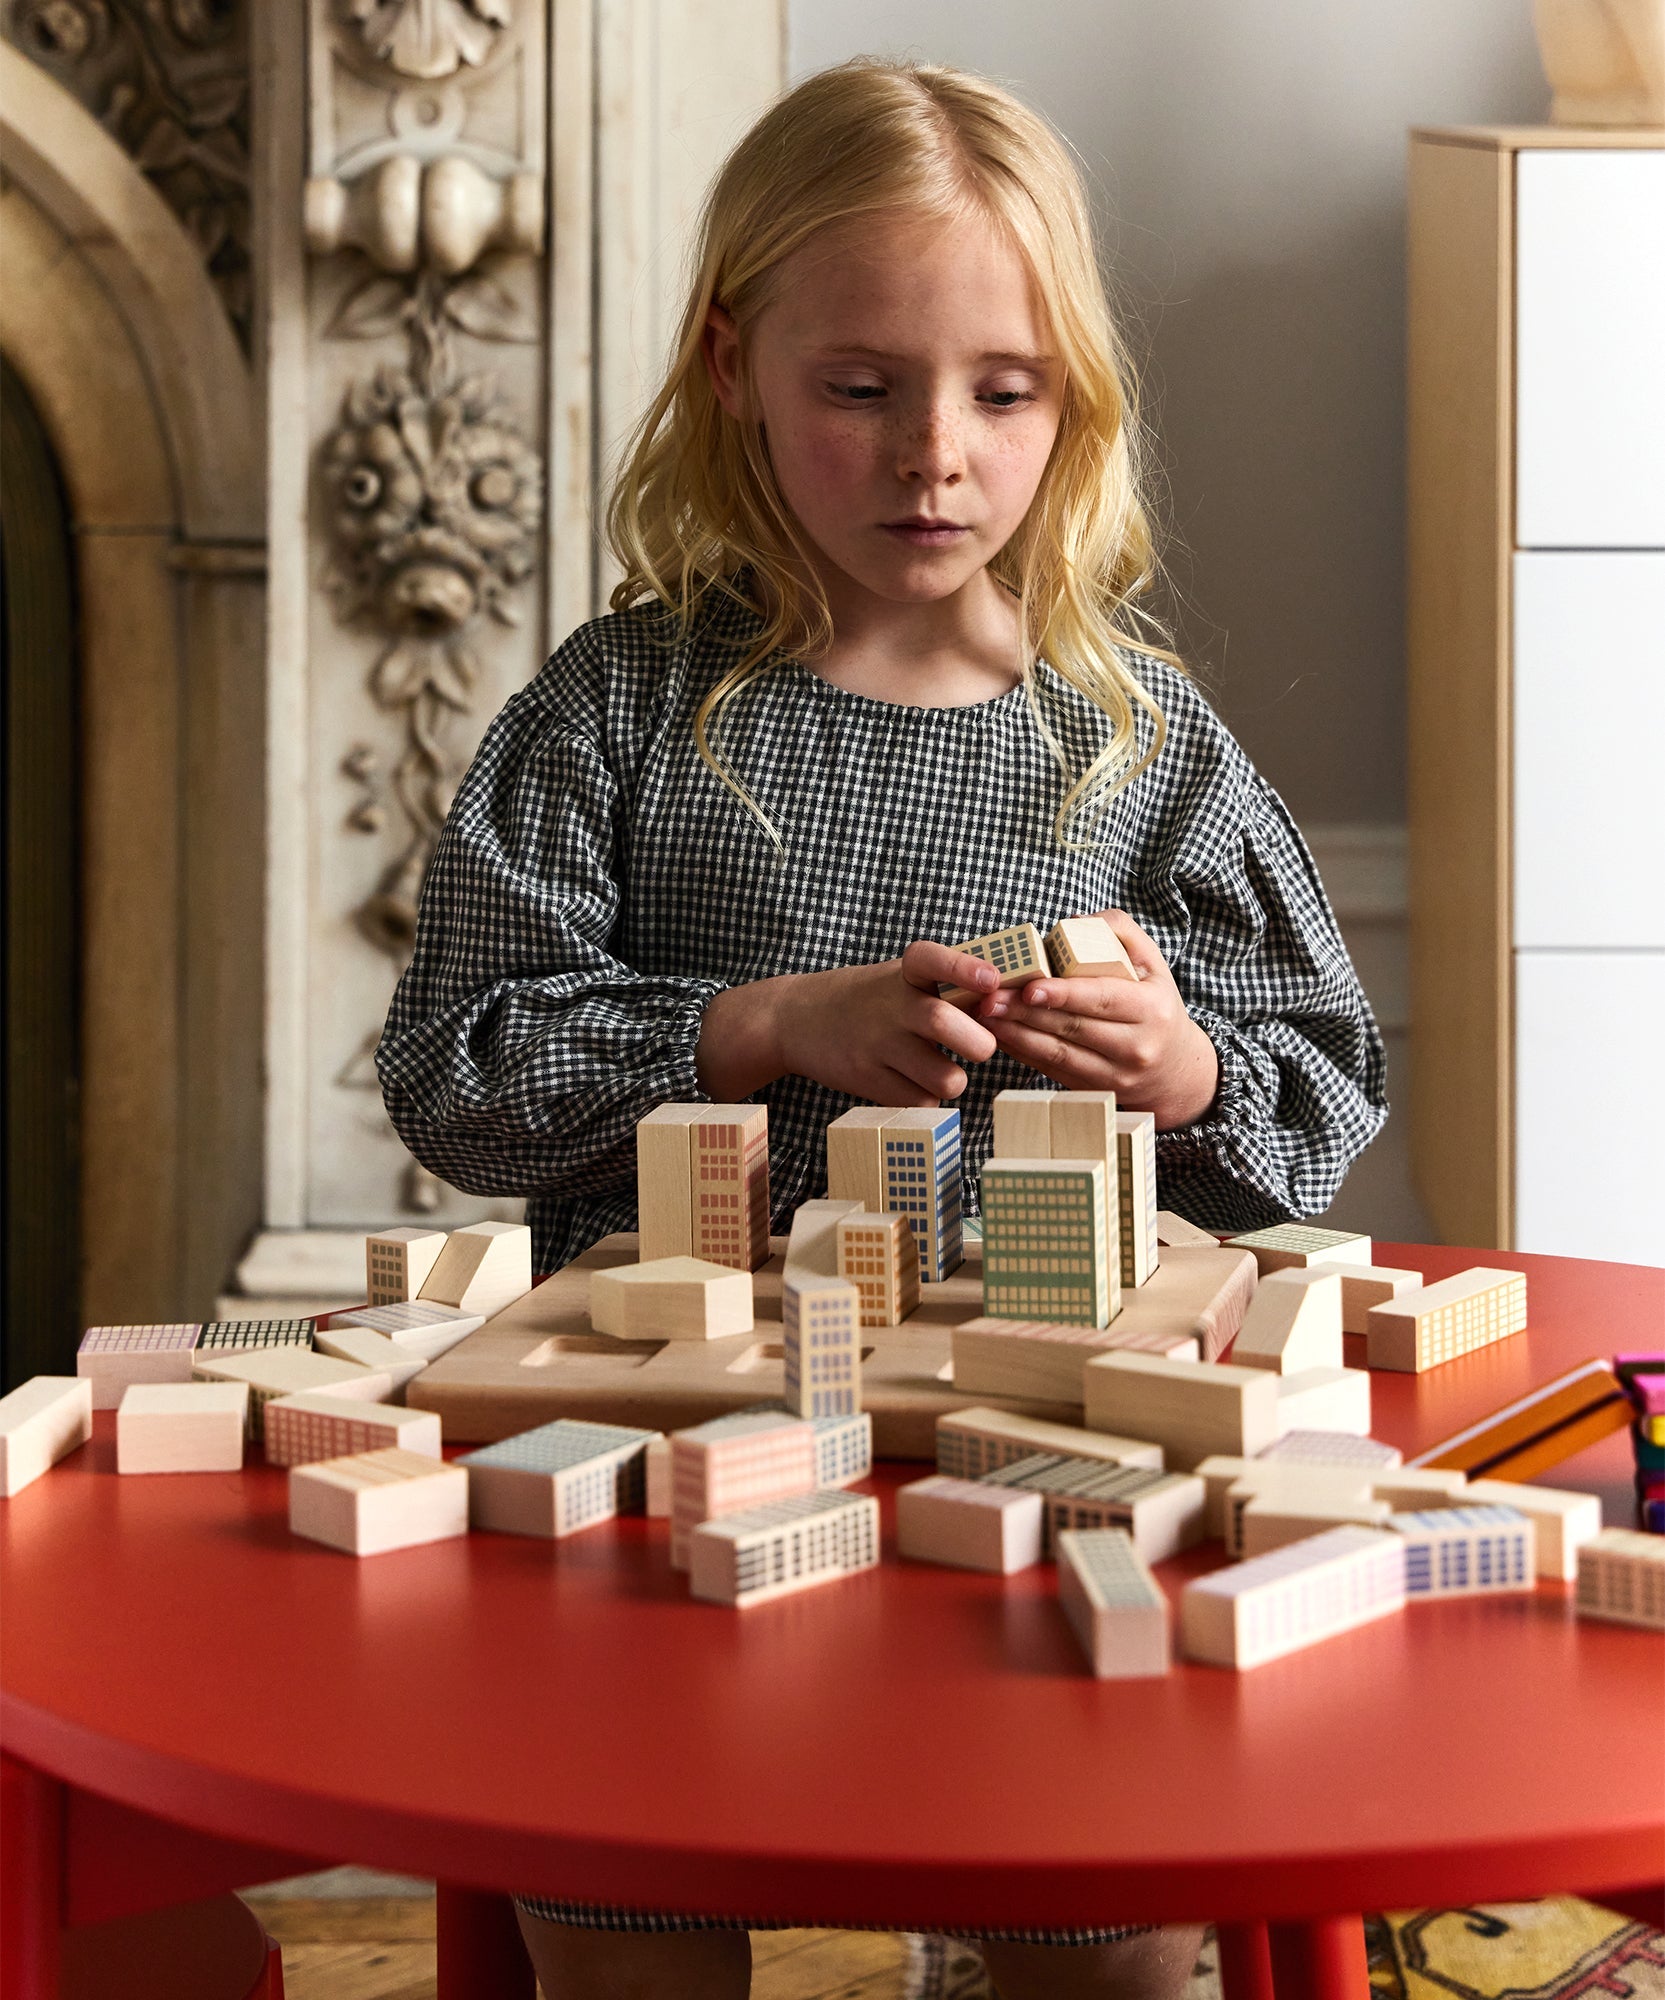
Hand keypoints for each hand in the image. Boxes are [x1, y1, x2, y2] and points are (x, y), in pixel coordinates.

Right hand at [695, 944, 1002, 1104]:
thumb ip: (948, 988)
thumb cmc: (870, 999)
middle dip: (978, 1043)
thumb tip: (1003, 1009)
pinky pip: (920, 1102)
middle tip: (980, 1048)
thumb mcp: (900, 978)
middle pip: (944, 1023)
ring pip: (943, 1077)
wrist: (795, 1020)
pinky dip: (927, 1099)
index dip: (964, 968)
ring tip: (941, 1070)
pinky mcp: (865, 1079)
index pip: (932, 959)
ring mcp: (875, 1045)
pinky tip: (911, 1082)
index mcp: (903, 972)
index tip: (991, 980)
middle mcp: (888, 1005)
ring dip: (954, 1079)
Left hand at [973, 910, 1219, 1129]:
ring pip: (1057, 1053)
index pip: (1101, 999)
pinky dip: (1022, 1051)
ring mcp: (1113, 1075)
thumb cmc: (1156, 1007)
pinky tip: (999, 1033)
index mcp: (1151, 1010)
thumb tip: (1074, 920)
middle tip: (990, 997)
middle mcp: (1134, 1046)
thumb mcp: (1153, 964)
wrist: (1175, 1072)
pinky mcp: (1093, 1090)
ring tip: (985, 1015)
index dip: (1063, 994)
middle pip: (1072, 1027)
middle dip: (1026, 1012)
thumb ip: (1119, 931)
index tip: (1029, 987)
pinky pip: (1051, 1069)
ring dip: (1016, 1034)